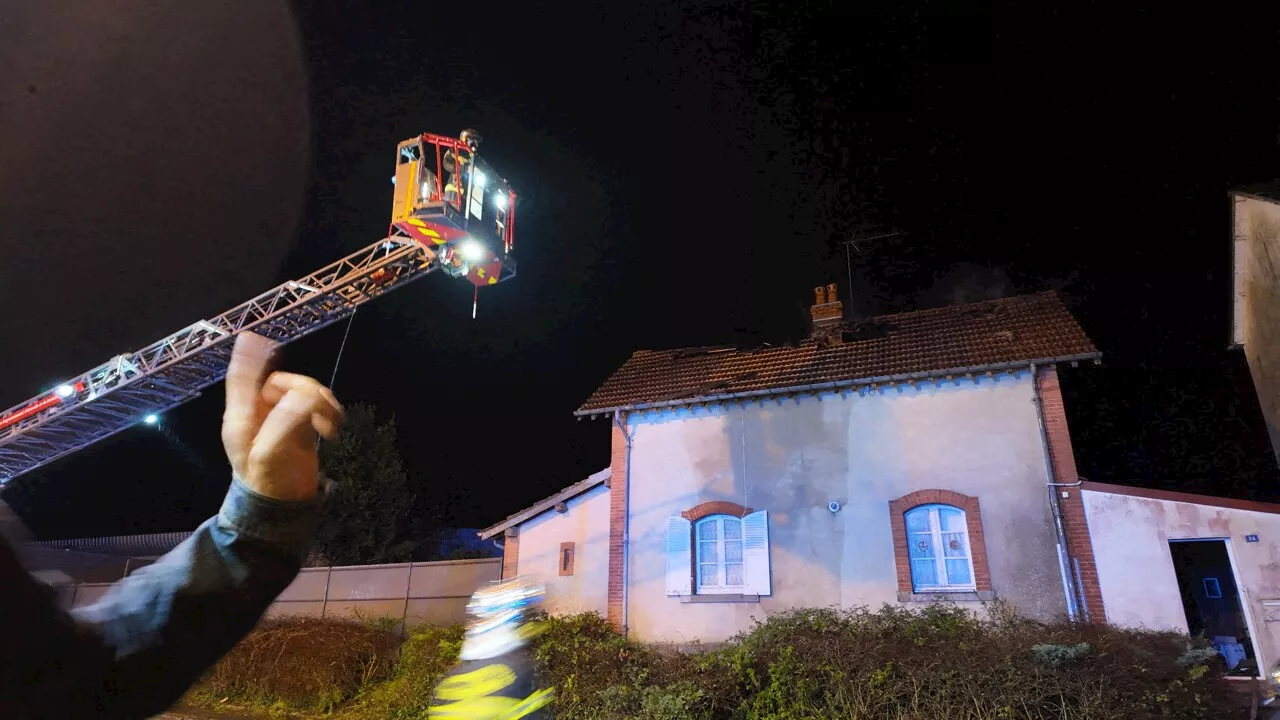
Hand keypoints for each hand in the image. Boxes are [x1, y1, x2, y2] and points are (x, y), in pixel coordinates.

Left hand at [221, 333, 344, 501]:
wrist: (281, 510)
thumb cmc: (267, 483)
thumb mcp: (270, 453)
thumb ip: (285, 421)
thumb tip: (306, 395)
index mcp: (242, 417)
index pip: (241, 379)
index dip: (247, 358)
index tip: (254, 337)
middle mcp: (259, 414)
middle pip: (282, 382)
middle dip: (305, 390)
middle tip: (321, 407)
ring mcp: (280, 420)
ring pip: (302, 392)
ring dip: (321, 403)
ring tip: (332, 425)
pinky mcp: (299, 428)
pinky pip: (315, 407)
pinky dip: (327, 414)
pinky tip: (333, 429)